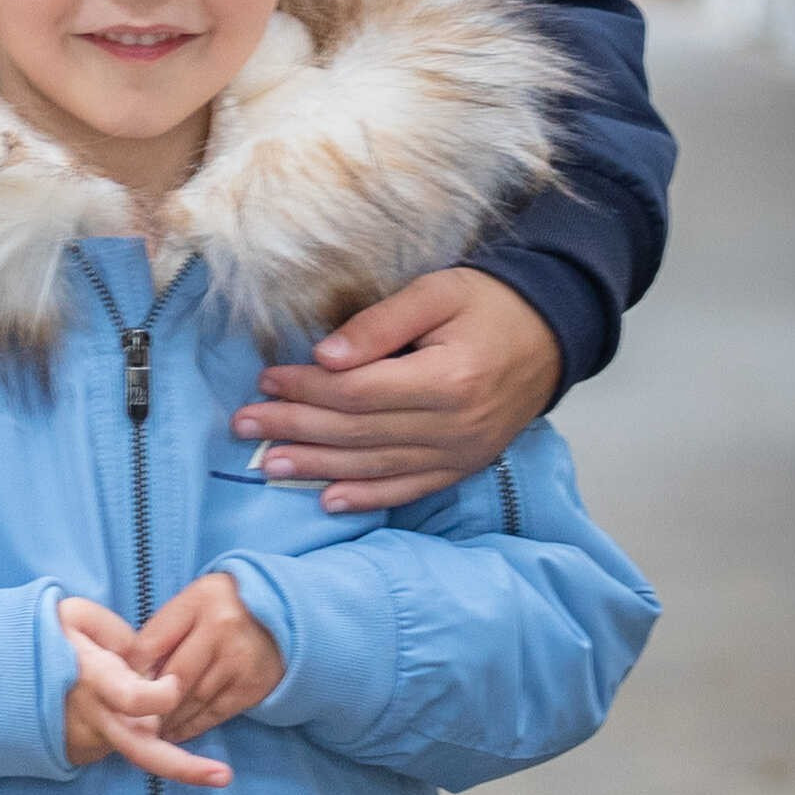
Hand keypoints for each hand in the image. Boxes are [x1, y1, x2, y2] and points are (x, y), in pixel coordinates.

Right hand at [59, 596, 228, 788]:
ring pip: (137, 747)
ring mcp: (88, 740)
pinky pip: (121, 744)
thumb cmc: (42, 637)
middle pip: (142, 751)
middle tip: (224, 776)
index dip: (160, 696)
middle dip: (185, 768)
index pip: (132, 700)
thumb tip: (142, 657)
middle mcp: (93, 717)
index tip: (174, 685)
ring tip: (163, 720)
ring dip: (162, 741)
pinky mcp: (85, 752)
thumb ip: (115, 632)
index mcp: (91, 679)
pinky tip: (130, 714)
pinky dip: (135, 734)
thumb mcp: (74, 615)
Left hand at [136, 568, 282, 741]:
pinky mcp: (252, 687)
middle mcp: (221, 631)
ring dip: (166, 719)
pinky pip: (215, 713)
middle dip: (147, 701)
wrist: (282, 615)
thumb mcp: (190, 603)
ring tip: (144, 731)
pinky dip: (191, 726)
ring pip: (192, 699)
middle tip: (124, 720)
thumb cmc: (221, 608)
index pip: (152, 642)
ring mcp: (240, 662)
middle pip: (173, 676)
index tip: (114, 688)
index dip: (130, 670)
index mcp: (199, 602)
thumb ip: (161, 630)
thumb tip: (128, 670)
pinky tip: (173, 734)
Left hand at [234, 268, 560, 514]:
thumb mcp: (437, 293)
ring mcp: (462, 453)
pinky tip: (330, 501)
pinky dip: (369, 498)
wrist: (551, 335)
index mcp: (448, 379)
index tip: (265, 379)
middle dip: (295, 428)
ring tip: (270, 465)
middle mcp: (456, 426)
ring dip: (318, 468)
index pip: (359, 392)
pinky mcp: (465, 466)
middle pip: (359, 433)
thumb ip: (380, 324)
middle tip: (244, 425)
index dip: (307, 388)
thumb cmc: (487, 305)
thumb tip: (325, 357)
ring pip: (377, 466)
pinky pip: (410, 489)